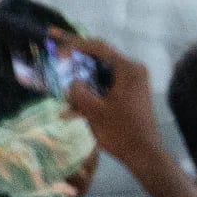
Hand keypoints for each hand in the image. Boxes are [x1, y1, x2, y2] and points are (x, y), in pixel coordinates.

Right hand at [61, 37, 167, 172]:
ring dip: (79, 85)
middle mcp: (132, 71)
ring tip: (60, 90)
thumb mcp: (94, 111)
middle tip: (54, 58)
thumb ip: (79, 93)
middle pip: (99, 60)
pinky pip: (103, 90)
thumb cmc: (120, 131)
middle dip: (75, 62)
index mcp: (128, 69)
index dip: (76, 44)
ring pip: (99, 77)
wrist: (142, 153)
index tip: (56, 43)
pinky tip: (69, 112)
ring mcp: (130, 84)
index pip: (100, 48)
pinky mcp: (127, 96)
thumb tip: (72, 83)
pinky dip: (88, 97)